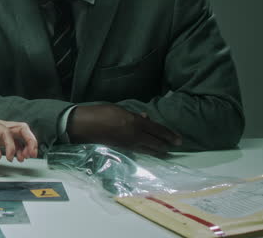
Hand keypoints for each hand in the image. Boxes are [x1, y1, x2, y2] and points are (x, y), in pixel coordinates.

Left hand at [0, 110, 38, 161]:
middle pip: (20, 128)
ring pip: (19, 134)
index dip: (11, 145)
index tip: (9, 158)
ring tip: (25, 158)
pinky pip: (13, 140)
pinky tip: (18, 157)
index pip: (6, 131)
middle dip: (30, 140)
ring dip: (26, 145)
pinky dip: (18, 148)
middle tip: (32, 153)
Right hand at [67, 104, 181, 154]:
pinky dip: (146, 149)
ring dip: (157, 150)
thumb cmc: (100, 113)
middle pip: (155, 142)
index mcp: (134, 122)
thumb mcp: (118, 109)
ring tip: (165, 151)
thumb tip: (145, 119)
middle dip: (165, 145)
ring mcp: (128, 144)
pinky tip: (148, 149)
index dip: (169, 135)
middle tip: (174, 147)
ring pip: (147, 149)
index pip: (157, 130)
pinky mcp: (121, 149)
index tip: (178, 140)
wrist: (84, 125)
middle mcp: (134, 135)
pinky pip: (138, 150)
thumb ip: (133, 115)